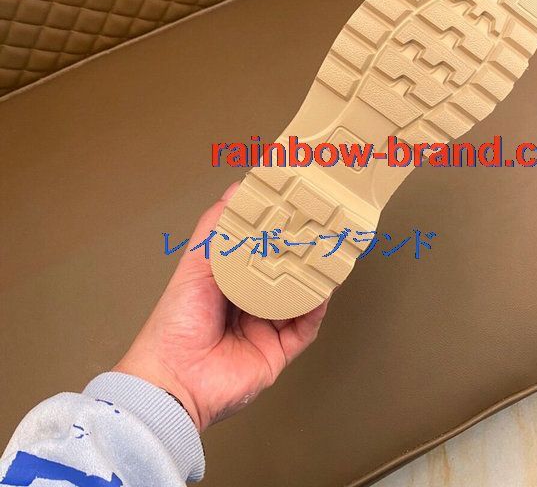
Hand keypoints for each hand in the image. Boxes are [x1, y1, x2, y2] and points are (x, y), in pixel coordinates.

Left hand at [114, 183, 328, 431]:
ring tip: (327, 255)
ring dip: (314, 279)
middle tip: (319, 231)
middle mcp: (249, 305)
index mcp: (228, 284)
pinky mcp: (278, 352)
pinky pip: (305, 328)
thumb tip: (235, 191)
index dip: (277, 234)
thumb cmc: (176, 322)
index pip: (259, 253)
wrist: (175, 379)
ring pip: (300, 299)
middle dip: (301, 255)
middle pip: (283, 275)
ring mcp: (265, 329)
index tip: (293, 211)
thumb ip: (215, 229)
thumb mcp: (195, 264)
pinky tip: (323, 290)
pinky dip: (316, 308)